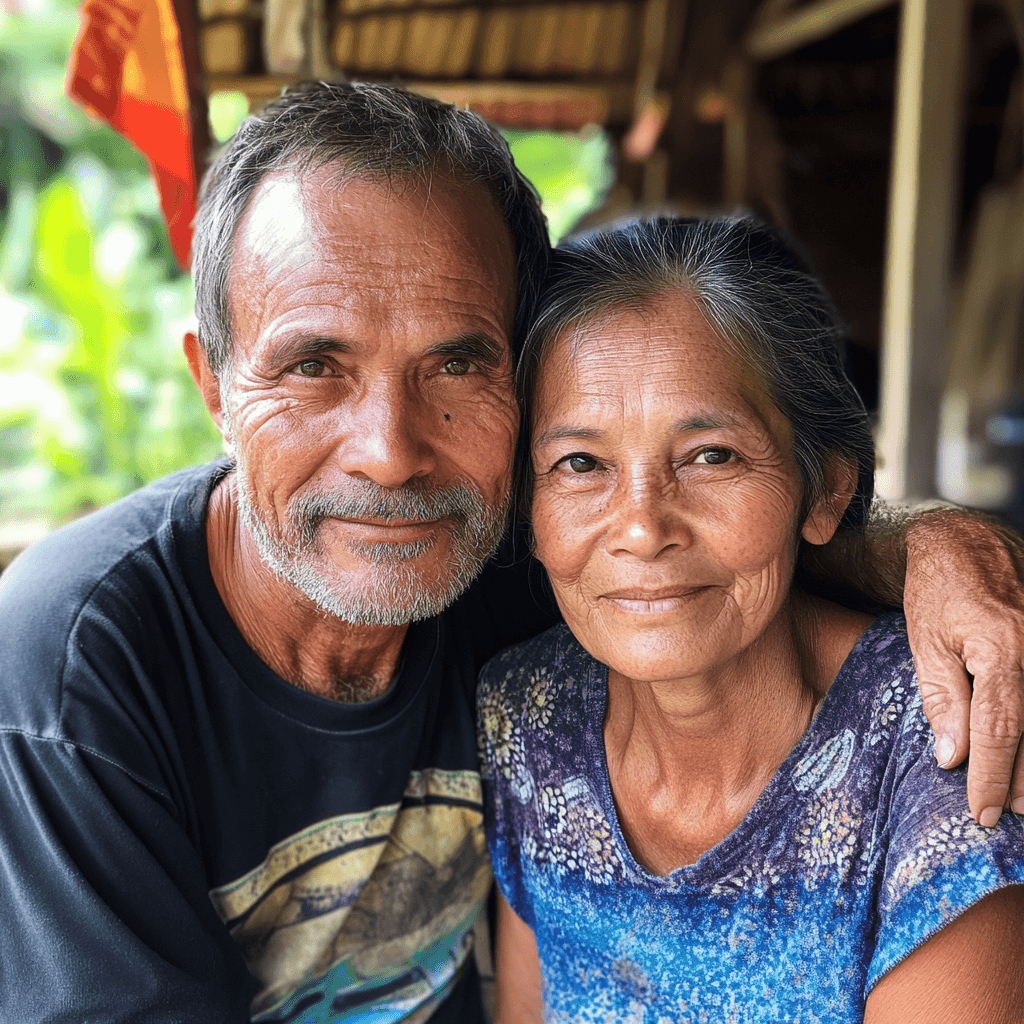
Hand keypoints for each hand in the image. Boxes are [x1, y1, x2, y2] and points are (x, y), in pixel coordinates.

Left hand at [903, 510, 1023, 824]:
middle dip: (1023, 779)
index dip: (994, 776)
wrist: (968, 540)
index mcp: (1002, 651)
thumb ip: (942, 698)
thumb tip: (952, 756)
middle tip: (1007, 813)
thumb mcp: (925, 641)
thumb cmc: (939, 589)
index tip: (983, 811)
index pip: (1000, 730)